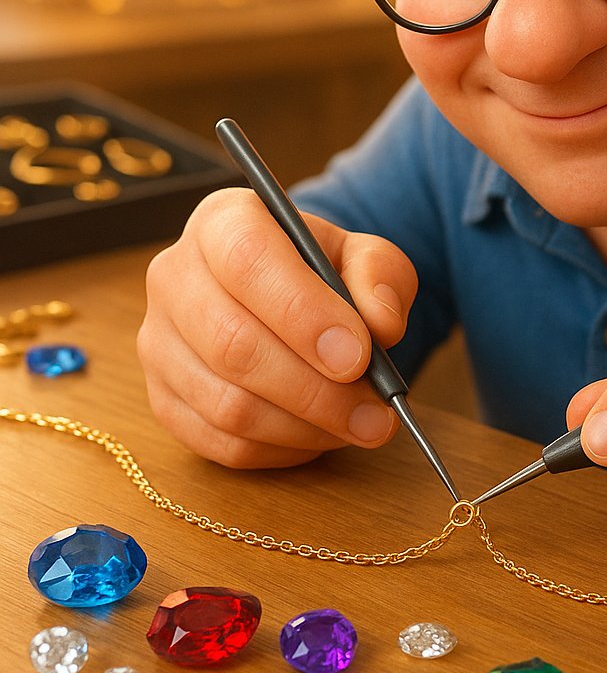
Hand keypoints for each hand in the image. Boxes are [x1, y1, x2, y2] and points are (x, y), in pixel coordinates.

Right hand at [137, 188, 417, 467]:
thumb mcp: (365, 256)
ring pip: (228, 405)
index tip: (358, 356)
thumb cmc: (325, 273)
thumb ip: (381, 277)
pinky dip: (283, 449)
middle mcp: (175, 277)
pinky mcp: (164, 400)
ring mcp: (160, 343)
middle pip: (234, 345)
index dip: (304, 313)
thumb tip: (380, 324)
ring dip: (307, 426)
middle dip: (317, 390)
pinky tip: (322, 434)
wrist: (292, 299)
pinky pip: (222, 443)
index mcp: (222, 222)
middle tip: (376, 411)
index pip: (248, 261)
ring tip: (362, 425)